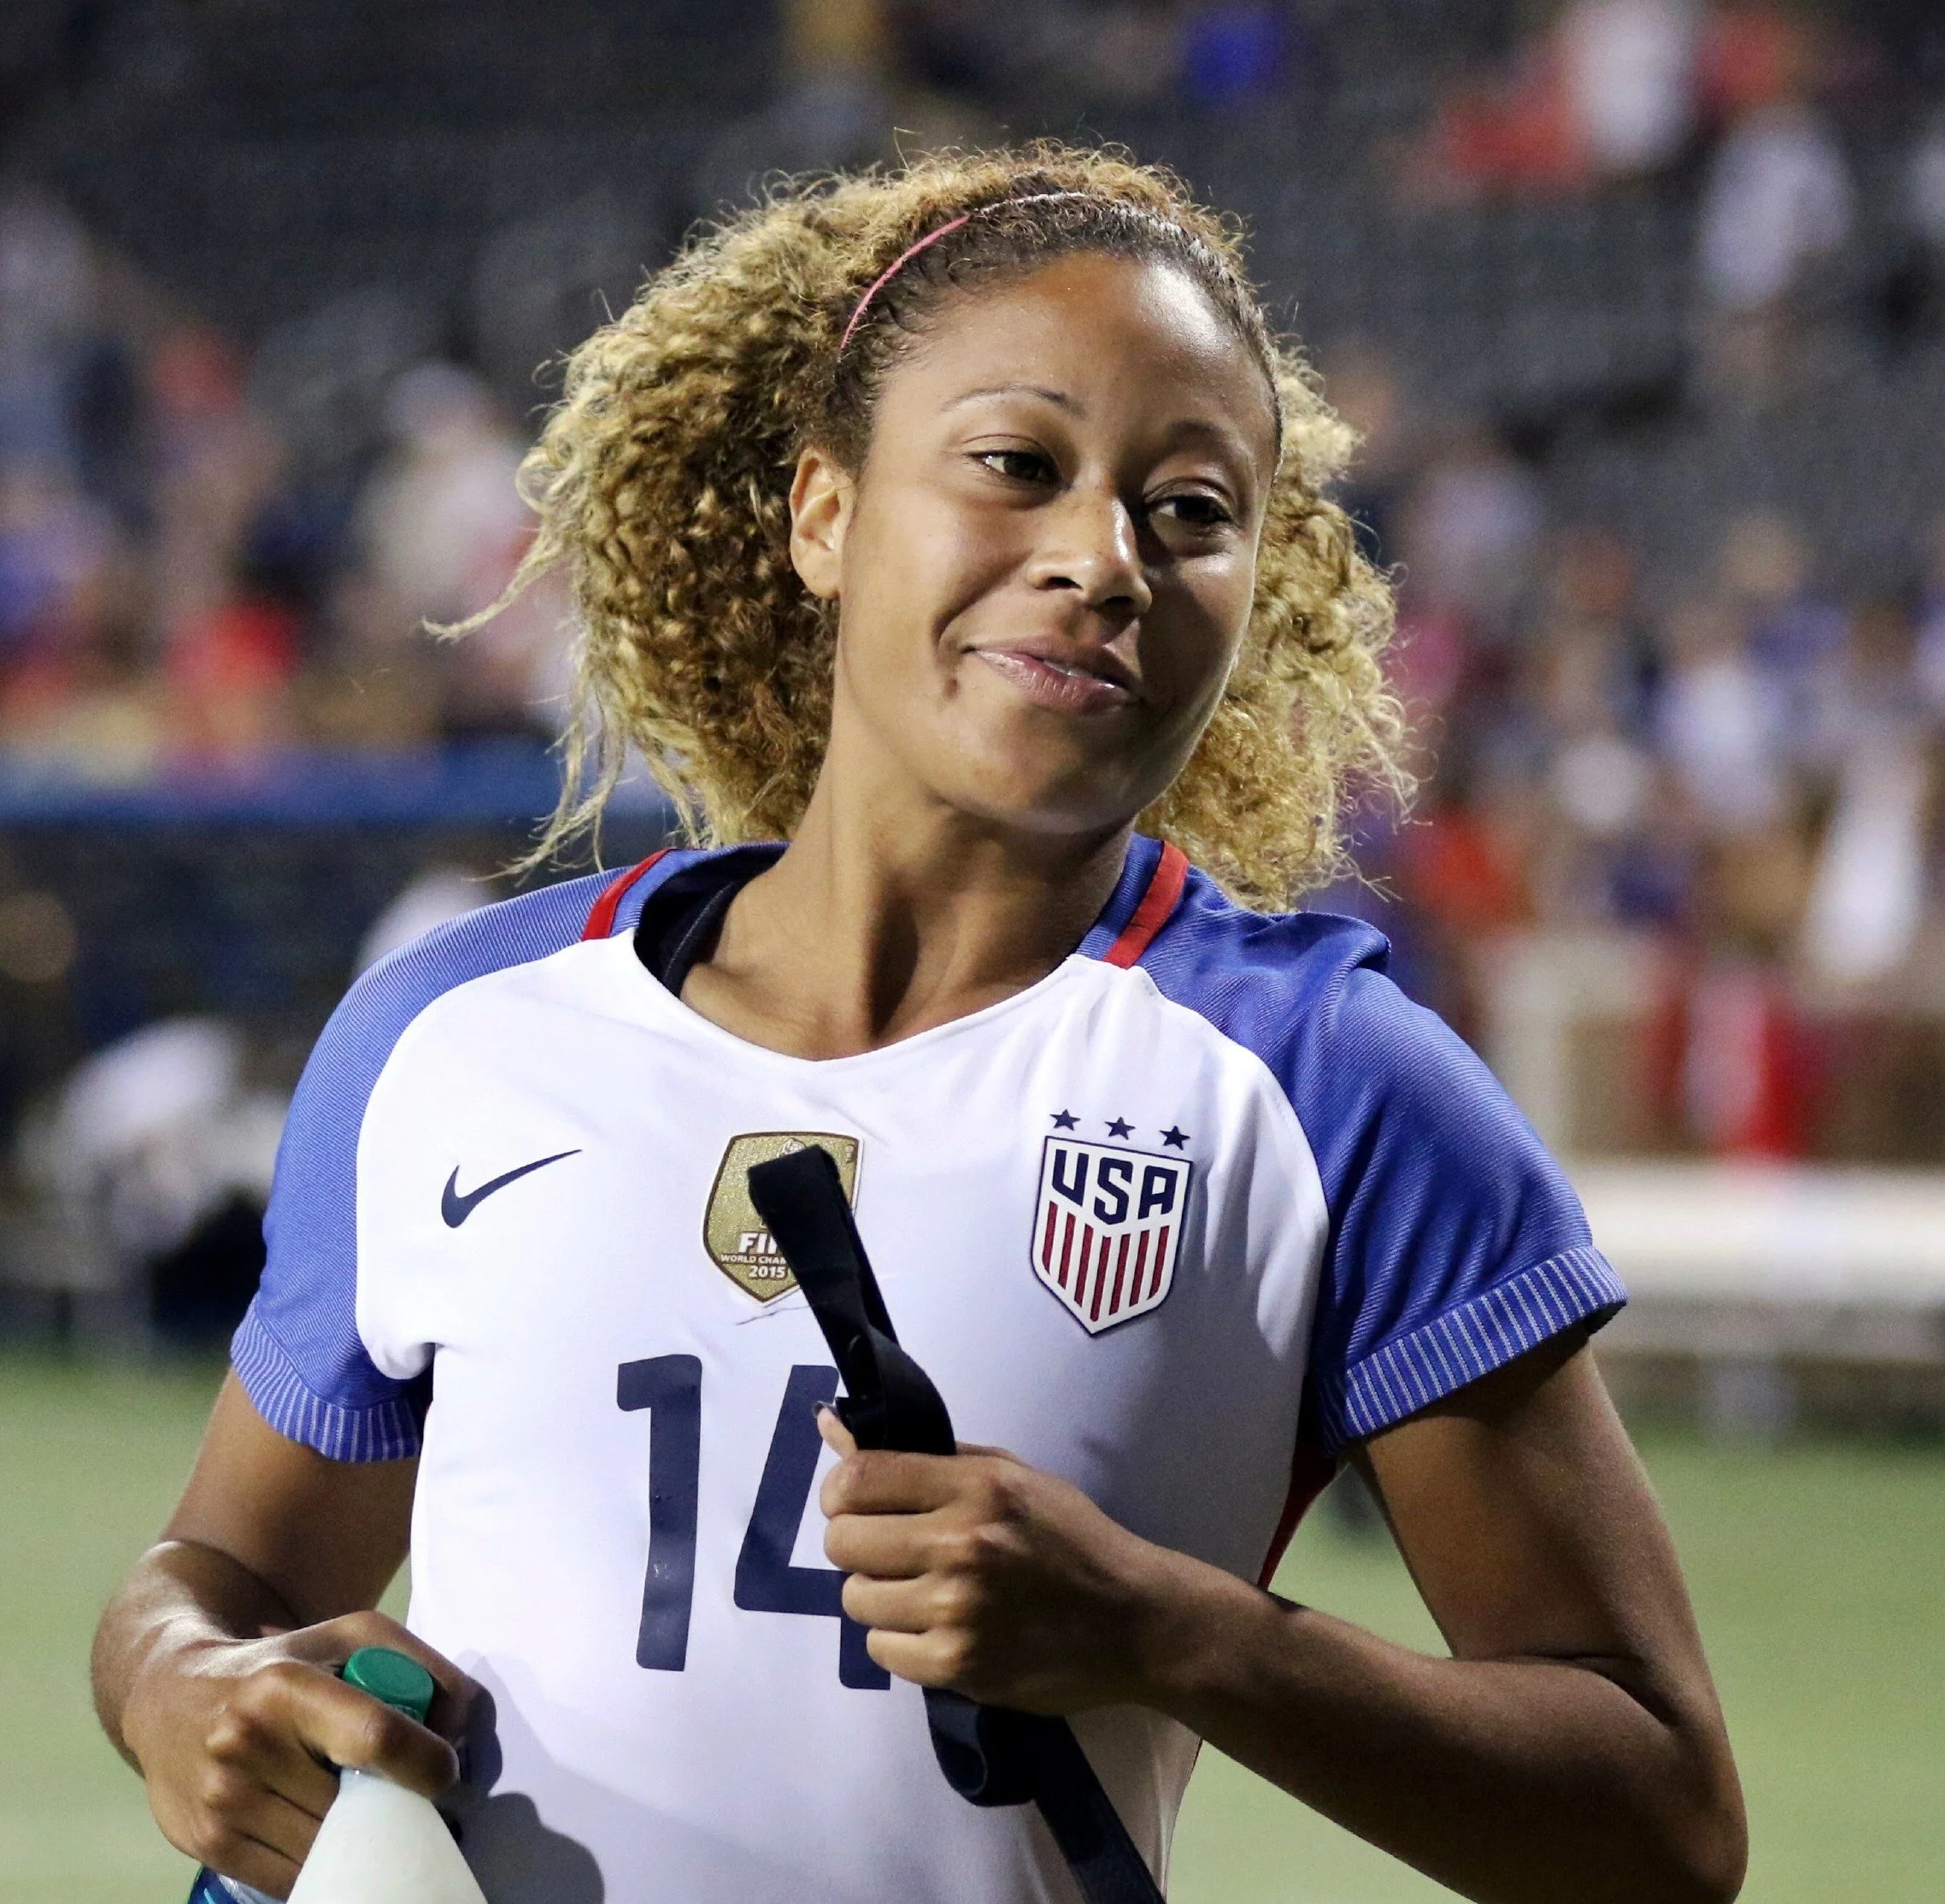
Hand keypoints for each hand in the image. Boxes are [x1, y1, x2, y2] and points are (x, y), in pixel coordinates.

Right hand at [122, 1607, 474, 1899]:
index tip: (445, 1772)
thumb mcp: (355, 1636)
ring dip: (366, 1843)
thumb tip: (463, 1736)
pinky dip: (328, 1865)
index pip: (375, 1738)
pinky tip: (335, 1836)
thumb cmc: (284, 1661)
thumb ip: (424, 1671)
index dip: (426, 1764)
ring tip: (376, 1816)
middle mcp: (245, 1745)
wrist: (169, 1694)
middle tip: (418, 1802)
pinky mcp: (206, 1847)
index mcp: (286, 1687)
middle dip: (400, 1810)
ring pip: (330, 1852)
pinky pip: (294, 1880)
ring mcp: (221, 1803)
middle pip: (355, 1807)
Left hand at [817, 1408, 1170, 1712]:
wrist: (1133, 1622)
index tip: (856, 1502)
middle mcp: (960, 1544)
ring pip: (856, 1599)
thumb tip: (832, 1428)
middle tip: (892, 1550)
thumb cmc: (1070, 1538)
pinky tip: (935, 1628)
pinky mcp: (958, 1667)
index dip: (841, 1491)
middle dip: (858, 1543)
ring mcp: (956, 1610)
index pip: (858, 1479)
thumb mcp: (1010, 1476)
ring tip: (920, 1591)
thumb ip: (924, 1456)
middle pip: (844, 1542)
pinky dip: (899, 1641)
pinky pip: (881, 1651)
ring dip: (879, 1594)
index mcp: (976, 1487)